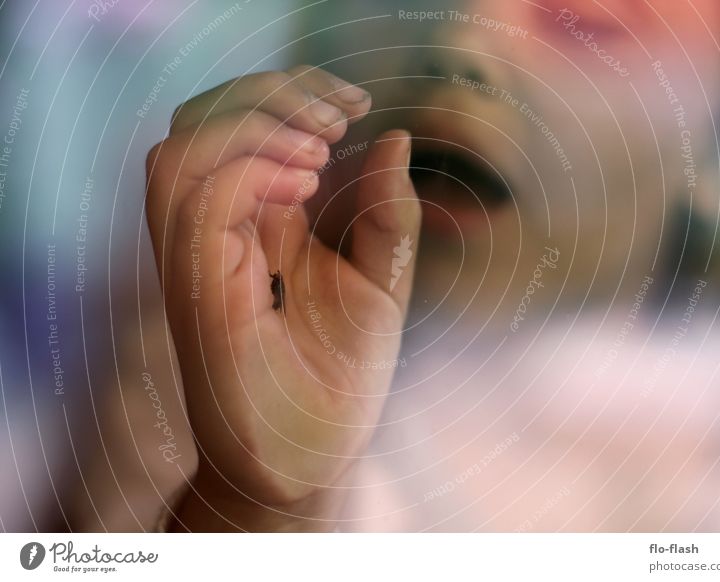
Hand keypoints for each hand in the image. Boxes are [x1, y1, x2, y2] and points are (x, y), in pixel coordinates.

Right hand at [145, 66, 419, 529]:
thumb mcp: (382, 282)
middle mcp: (220, 231)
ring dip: (251, 130)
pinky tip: (301, 189)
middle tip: (338, 119)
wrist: (310, 458)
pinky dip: (244, 176)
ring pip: (181, 151)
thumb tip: (394, 138)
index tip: (359, 106)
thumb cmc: (341, 376)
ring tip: (317, 153)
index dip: (295, 92)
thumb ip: (387, 213)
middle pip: (202, 120)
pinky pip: (194, 206)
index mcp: (259, 221)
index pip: (244, 123)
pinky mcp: (196, 292)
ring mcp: (200, 259)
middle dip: (271, 95)